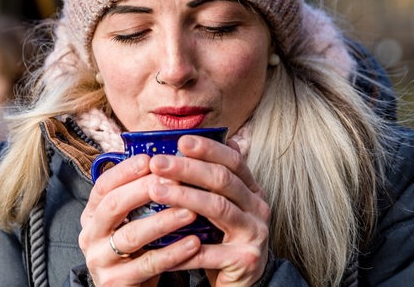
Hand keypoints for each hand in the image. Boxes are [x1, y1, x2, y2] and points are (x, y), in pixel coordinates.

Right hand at [79, 154, 200, 285]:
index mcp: (92, 214)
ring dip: (163, 221)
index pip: (103, 186)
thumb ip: (143, 197)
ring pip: (131, 235)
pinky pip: (147, 264)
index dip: (125, 171)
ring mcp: (100, 260)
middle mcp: (90, 235)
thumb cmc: (137, 250)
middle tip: (173, 180)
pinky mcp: (115, 282)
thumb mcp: (132, 221)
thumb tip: (171, 160)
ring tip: (191, 211)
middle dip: (143, 189)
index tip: (150, 159)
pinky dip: (172, 252)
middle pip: (113, 205)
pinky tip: (194, 242)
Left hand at [147, 135, 270, 286]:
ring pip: (217, 208)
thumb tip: (186, 143)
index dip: (209, 148)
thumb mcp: (220, 207)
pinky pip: (208, 251)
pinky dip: (181, 247)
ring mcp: (255, 234)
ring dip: (183, 196)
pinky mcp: (246, 260)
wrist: (240, 285)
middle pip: (223, 180)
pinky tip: (159, 242)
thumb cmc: (222, 241)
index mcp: (252, 191)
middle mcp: (259, 208)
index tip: (180, 140)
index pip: (233, 161)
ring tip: (155, 190)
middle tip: (158, 162)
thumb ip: (209, 182)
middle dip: (188, 168)